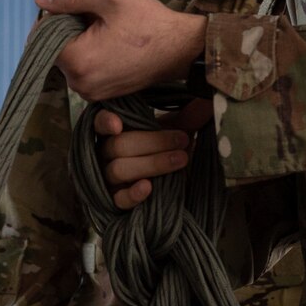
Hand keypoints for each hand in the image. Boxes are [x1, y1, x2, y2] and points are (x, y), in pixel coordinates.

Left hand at [36, 0, 206, 102]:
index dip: (54, 15)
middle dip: (66, 29)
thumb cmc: (149, 20)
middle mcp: (79, 84)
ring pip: (68, 60)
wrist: (183, 48)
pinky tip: (110, 43)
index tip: (76, 6)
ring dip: (78, 42)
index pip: (41, 35)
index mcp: (76, 61)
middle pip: (53, 49)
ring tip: (105, 29)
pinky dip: (89, 55)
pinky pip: (82, 71)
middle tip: (95, 16)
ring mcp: (90, 93)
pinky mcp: (101, 95)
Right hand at [93, 100, 209, 209]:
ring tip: (181, 159)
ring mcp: (107, 179)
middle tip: (183, 139)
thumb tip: (207, 104)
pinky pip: (119, 199)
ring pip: (119, 169)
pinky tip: (148, 187)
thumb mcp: (175, 132)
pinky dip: (133, 194)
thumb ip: (187, 119)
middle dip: (153, 142)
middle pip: (118, 146)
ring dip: (152, 163)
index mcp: (113, 132)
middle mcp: (104, 154)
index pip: (98, 123)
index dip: (105, 122)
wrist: (169, 184)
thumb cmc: (164, 151)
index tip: (118, 124)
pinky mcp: (114, 201)